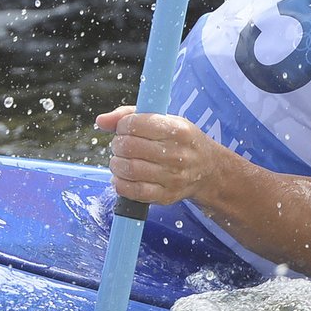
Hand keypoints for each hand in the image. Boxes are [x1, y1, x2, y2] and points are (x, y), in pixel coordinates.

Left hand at [95, 106, 217, 205]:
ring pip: (129, 169)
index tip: (124, 128)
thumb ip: (131, 115)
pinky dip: (120, 184)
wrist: (208, 169)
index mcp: (178, 130)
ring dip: (116, 164)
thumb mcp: (166, 120)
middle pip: (129, 147)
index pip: (136, 124)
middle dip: (117, 145)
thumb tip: (101, 121)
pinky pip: (133, 191)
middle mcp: (177, 154)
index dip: (123, 125)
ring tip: (121, 160)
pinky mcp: (166, 196)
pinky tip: (123, 177)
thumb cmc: (181, 140)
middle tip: (121, 145)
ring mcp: (173, 177)